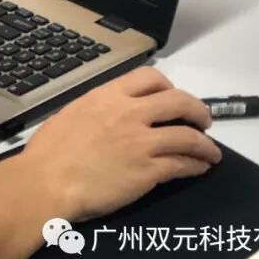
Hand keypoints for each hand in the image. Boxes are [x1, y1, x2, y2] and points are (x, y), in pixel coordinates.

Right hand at [20, 67, 220, 221]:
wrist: (47, 181)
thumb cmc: (50, 150)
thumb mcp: (73, 113)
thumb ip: (98, 109)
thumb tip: (111, 113)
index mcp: (108, 96)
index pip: (150, 77)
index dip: (168, 86)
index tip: (172, 97)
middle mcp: (129, 113)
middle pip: (178, 102)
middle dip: (198, 110)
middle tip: (203, 121)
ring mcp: (141, 142)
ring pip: (188, 136)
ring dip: (205, 144)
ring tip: (211, 152)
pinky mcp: (148, 171)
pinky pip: (182, 164)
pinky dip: (196, 165)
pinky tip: (199, 168)